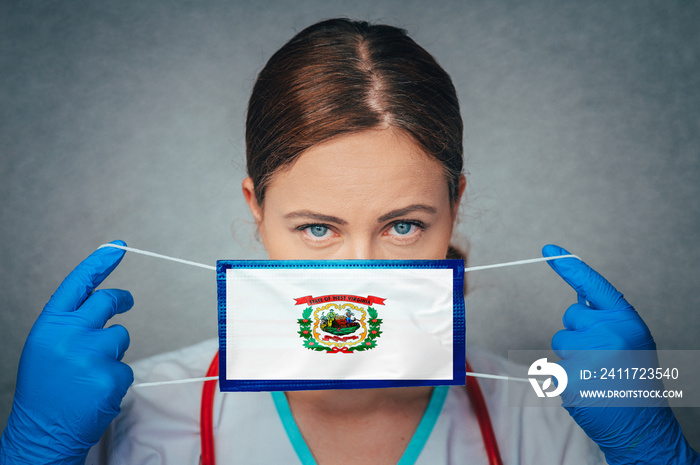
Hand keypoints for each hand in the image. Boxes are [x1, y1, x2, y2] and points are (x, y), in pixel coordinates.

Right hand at [1, 241, 133, 464]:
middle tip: (126, 302)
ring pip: (121, 336)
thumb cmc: (46, 388)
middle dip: (120, 300)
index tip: (118, 246)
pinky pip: (126, 367)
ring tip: (89, 374)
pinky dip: (116, 379)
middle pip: (108, 301)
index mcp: (50, 325)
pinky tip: (95, 392)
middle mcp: (68, 334)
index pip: (78, 283)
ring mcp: (90, 354)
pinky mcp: (110, 375)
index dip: (99, 262)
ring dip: (113, 351)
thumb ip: (71, 322)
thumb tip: (104, 299)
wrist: (41, 432)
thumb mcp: (47, 347)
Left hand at [543, 245, 698, 463]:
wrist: (642, 426)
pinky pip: (553, 366)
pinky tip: (586, 389)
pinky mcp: (569, 379)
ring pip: (560, 341)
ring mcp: (587, 357)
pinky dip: (564, 378)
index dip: (569, 266)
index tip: (548, 250)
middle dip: (579, 332)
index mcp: (626, 322)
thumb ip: (606, 318)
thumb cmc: (635, 380)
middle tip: (602, 357)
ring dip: (571, 356)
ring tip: (596, 375)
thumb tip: (579, 294)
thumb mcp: (630, 340)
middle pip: (571, 316)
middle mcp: (608, 335)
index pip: (593, 285)